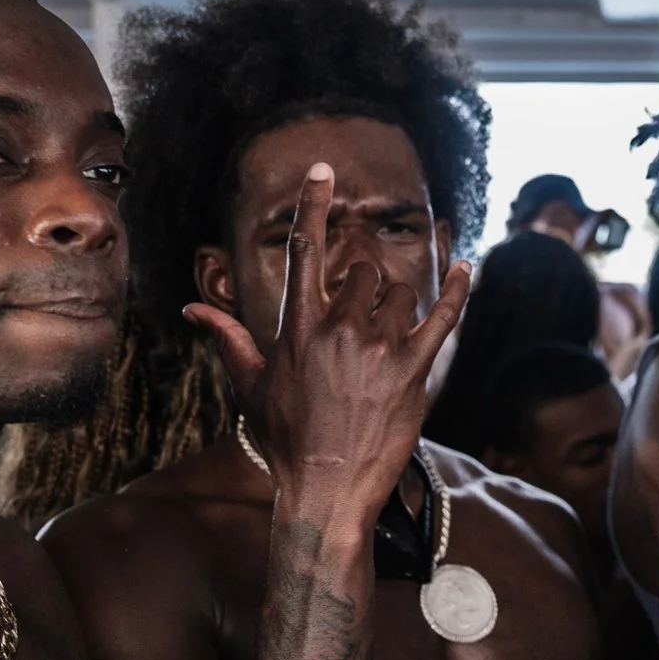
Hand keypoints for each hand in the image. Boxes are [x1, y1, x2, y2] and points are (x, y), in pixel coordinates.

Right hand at [185, 162, 471, 520]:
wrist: (327, 490)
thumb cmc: (285, 440)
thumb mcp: (251, 386)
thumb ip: (227, 338)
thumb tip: (193, 307)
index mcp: (298, 327)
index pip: (305, 250)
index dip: (314, 205)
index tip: (324, 170)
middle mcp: (339, 329)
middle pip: (362, 273)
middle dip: (362, 290)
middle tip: (355, 330)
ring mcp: (379, 348)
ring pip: (398, 294)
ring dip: (393, 306)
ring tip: (381, 344)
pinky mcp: (414, 370)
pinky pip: (443, 315)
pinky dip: (457, 287)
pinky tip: (465, 265)